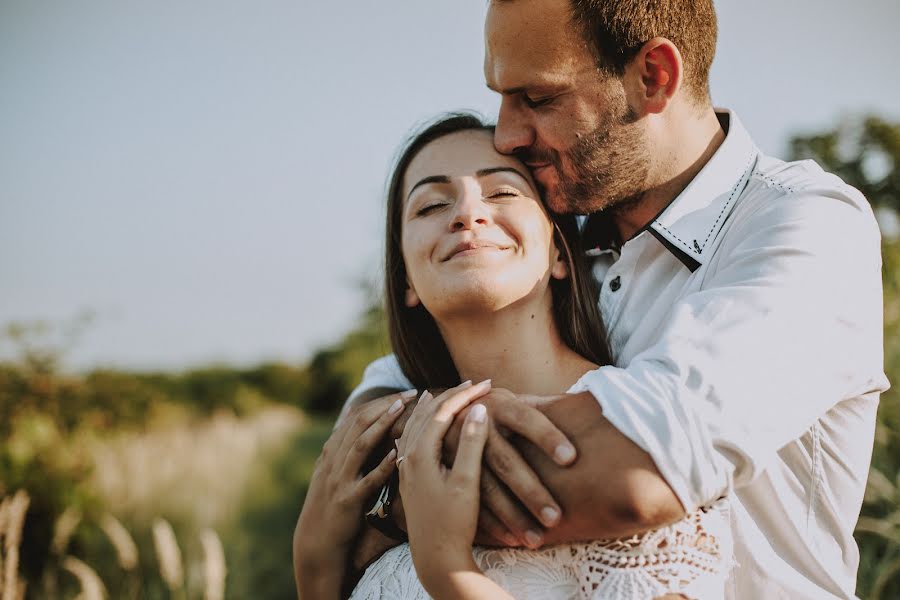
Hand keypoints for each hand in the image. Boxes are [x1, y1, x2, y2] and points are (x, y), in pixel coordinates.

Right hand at [292, 393, 407, 596]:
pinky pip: (366, 480)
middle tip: (411, 393)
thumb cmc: (333, 504)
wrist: (317, 541)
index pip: (357, 416)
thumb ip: (346, 446)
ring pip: (360, 445)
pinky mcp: (347, 501)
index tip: (406, 393)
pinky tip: (396, 454)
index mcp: (333, 451)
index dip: (381, 401)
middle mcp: (334, 460)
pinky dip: (380, 465)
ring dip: (381, 425)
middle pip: (359, 423)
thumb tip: (360, 416)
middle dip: (385, 405)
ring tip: (402, 410)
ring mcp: (339, 479)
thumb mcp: (334, 471)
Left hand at [397, 380, 491, 585]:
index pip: (442, 411)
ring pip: (415, 425)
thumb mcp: (467, 483)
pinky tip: (425, 424)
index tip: (487, 383)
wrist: (435, 560)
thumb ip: (472, 445)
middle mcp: (407, 457)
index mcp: (420, 453)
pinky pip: (411, 438)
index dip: (465, 394)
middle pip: (425, 413)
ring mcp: (405, 467)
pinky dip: (422, 423)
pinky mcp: (408, 478)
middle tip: (473, 383)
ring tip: (445, 393)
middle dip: (450, 395)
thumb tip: (478, 409)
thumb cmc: (454, 524)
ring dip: (433, 406)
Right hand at [442, 388, 576, 548]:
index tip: (570, 459)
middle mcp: (477, 426)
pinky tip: (513, 540)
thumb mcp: (514, 400)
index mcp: (498, 404)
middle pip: (505, 461)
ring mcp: (461, 452)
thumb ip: (546, 406)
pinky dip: (493, 524)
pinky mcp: (452, 473)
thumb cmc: (501, 412)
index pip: (525, 418)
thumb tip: (593, 405)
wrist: (450, 415)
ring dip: (513, 515)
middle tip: (555, 518)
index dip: (547, 437)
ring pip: (487, 488)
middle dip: (530, 490)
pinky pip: (472, 503)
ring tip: (537, 539)